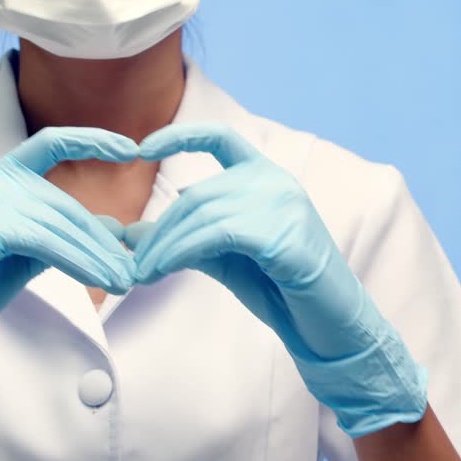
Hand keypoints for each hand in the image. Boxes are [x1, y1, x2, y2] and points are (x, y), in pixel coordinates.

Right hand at [0, 127, 138, 437]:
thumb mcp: (28, 255)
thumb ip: (64, 236)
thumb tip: (115, 229)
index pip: (49, 143)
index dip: (91, 139)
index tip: (133, 147)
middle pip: (62, 202)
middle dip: (101, 239)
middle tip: (134, 269)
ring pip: (55, 223)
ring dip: (95, 256)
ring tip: (124, 281)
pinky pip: (39, 240)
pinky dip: (75, 260)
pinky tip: (99, 279)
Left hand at [130, 124, 427, 436]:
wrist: (328, 324)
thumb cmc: (280, 291)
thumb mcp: (225, 259)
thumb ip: (186, 240)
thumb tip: (132, 235)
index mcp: (267, 178)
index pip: (221, 137)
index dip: (180, 136)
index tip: (143, 148)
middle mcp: (276, 182)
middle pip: (198, 194)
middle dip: (160, 232)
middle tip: (133, 266)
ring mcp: (283, 204)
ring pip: (202, 214)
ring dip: (163, 247)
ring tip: (141, 274)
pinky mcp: (283, 233)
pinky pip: (216, 235)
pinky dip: (180, 252)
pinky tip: (161, 271)